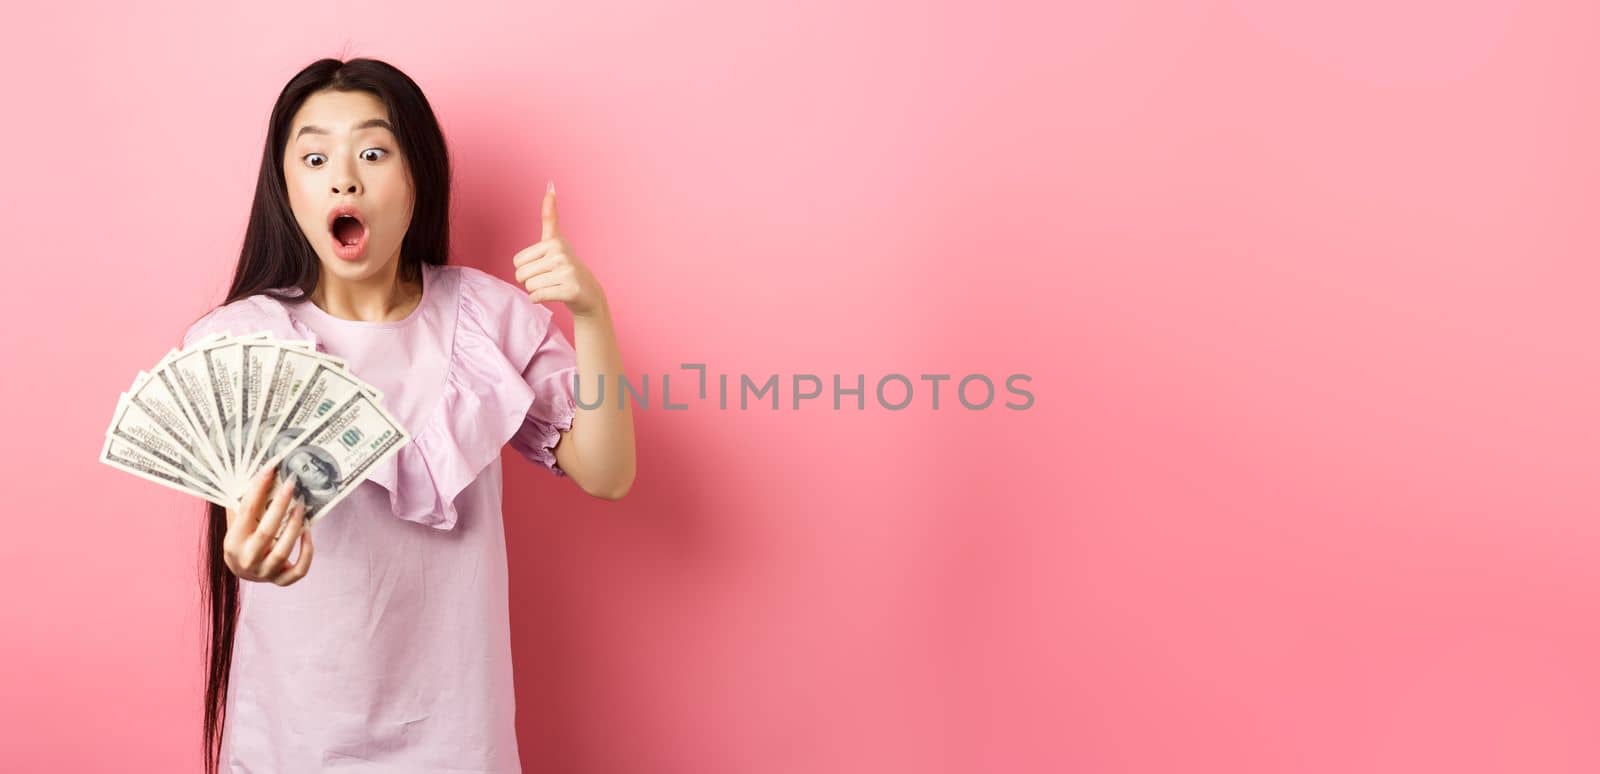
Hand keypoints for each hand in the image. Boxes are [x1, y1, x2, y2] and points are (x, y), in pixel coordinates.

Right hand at [223, 467, 313, 585]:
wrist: (243, 570)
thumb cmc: (242, 539)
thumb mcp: (237, 523)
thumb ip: (246, 504)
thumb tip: (264, 472)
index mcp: (232, 542)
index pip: (246, 511)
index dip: (259, 488)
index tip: (272, 467)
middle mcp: (246, 560)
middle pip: (266, 532)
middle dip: (280, 506)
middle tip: (291, 484)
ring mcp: (264, 573)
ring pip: (283, 551)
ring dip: (295, 527)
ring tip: (301, 506)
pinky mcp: (280, 580)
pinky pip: (299, 570)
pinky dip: (307, 552)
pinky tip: (309, 533)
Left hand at [512, 181, 607, 317]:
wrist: (588, 293)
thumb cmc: (566, 266)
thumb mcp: (556, 240)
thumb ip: (550, 216)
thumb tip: (550, 184)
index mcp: (554, 242)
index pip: (517, 262)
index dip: (526, 269)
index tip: (544, 267)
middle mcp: (561, 254)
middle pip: (521, 274)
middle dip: (530, 282)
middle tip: (549, 279)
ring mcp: (567, 272)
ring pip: (530, 286)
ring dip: (538, 291)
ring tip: (554, 286)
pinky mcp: (570, 290)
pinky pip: (538, 296)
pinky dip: (541, 299)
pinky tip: (555, 294)